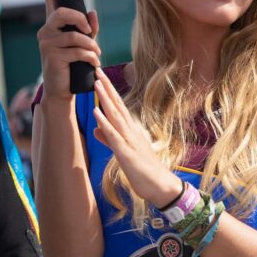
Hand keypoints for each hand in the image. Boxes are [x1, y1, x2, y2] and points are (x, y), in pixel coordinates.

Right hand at [37, 0, 100, 99]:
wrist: (62, 90)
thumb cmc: (72, 65)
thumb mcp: (83, 45)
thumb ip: (88, 29)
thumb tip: (92, 12)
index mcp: (53, 25)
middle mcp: (46, 32)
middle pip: (62, 13)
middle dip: (80, 20)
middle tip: (89, 32)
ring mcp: (47, 44)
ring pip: (75, 36)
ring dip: (91, 46)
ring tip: (95, 54)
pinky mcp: (52, 57)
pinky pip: (78, 51)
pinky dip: (91, 57)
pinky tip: (93, 64)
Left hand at [91, 68, 180, 207]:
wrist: (161, 186)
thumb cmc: (144, 170)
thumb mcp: (123, 152)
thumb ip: (109, 139)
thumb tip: (95, 129)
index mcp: (130, 131)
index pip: (117, 107)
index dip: (108, 92)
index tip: (100, 77)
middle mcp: (131, 131)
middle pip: (117, 105)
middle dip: (107, 88)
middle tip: (97, 69)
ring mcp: (129, 141)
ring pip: (116, 116)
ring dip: (106, 99)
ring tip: (97, 83)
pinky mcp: (127, 153)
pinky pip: (114, 136)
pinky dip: (105, 123)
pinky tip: (97, 113)